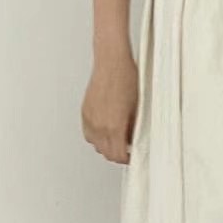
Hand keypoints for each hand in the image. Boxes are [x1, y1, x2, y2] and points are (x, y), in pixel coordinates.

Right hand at [82, 50, 138, 164]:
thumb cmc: (126, 79)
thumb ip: (133, 129)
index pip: (117, 156)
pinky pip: (88, 132)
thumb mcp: (137, 108)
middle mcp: (99, 125)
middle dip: (116, 153)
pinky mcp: (85, 112)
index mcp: (114, 127)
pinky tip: (105, 128)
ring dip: (105, 145)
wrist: (112, 63)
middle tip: (126, 148)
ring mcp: (90, 119)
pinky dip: (96, 135)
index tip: (131, 156)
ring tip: (117, 138)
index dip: (126, 159)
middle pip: (105, 153)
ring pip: (95, 144)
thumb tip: (133, 139)